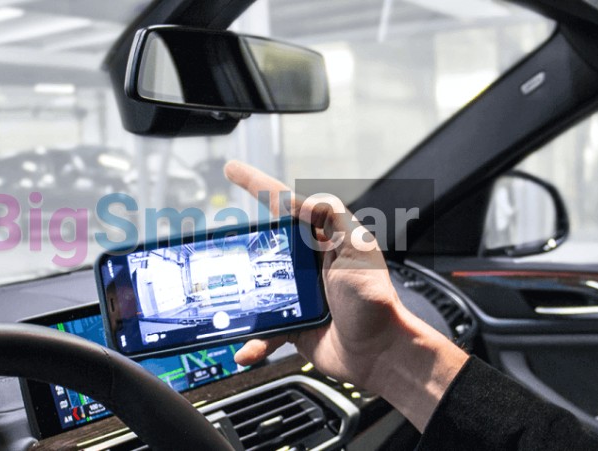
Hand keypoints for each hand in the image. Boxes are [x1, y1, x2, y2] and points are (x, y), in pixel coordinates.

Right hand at [224, 160, 467, 430]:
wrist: (379, 354)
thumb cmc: (376, 304)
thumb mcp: (360, 250)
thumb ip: (336, 219)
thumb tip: (307, 197)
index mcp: (321, 241)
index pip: (286, 206)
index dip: (258, 186)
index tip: (233, 170)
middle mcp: (305, 264)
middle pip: (262, 245)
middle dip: (239, 245)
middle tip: (219, 244)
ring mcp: (296, 295)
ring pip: (256, 288)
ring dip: (241, 298)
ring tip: (225, 303)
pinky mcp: (291, 323)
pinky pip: (264, 329)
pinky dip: (254, 339)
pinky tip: (246, 347)